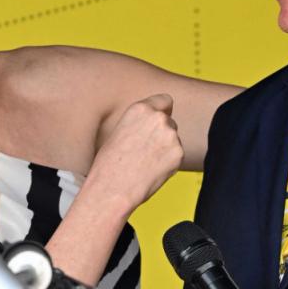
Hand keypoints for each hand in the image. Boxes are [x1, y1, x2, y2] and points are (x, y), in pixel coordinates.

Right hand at [87, 93, 182, 215]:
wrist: (112, 189)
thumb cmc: (108, 165)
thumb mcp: (119, 132)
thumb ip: (139, 124)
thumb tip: (151, 126)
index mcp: (140, 109)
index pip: (164, 100)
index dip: (162, 111)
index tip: (160, 119)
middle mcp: (158, 118)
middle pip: (170, 122)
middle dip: (162, 134)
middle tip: (146, 151)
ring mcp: (171, 136)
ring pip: (174, 140)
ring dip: (166, 149)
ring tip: (145, 163)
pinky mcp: (179, 154)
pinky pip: (177, 156)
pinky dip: (169, 163)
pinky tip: (152, 170)